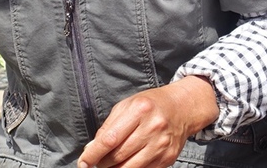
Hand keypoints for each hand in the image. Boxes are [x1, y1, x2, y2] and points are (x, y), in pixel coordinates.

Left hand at [77, 76, 217, 167]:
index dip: (93, 154)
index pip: (110, 139)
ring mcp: (161, 145)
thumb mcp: (127, 105)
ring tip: (110, 165)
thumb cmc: (151, 104)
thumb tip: (92, 149)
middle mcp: (152, 128)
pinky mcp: (168, 158)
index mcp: (139, 110)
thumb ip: (108, 126)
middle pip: (118, 156)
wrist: (182, 108)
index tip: (84, 161)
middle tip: (97, 161)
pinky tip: (126, 163)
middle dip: (102, 163)